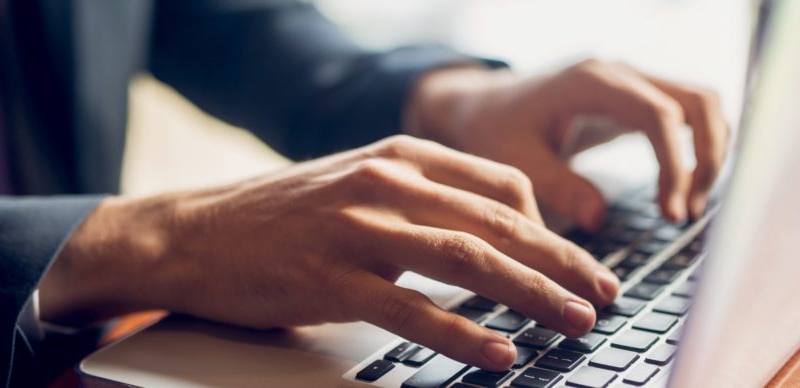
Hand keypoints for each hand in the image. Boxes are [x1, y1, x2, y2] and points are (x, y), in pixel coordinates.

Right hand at [40, 136, 619, 370]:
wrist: (194, 233)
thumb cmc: (283, 216)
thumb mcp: (360, 184)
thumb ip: (422, 199)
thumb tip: (491, 234)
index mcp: (401, 156)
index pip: (502, 186)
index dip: (552, 229)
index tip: (581, 263)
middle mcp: (387, 182)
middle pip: (497, 224)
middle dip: (561, 263)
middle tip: (605, 294)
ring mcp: (358, 227)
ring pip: (466, 260)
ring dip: (530, 295)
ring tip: (574, 322)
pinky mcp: (331, 277)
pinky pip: (411, 309)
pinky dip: (463, 334)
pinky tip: (498, 354)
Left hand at [406, 59, 730, 228]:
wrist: (486, 106)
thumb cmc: (497, 130)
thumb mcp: (516, 161)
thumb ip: (556, 186)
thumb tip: (598, 220)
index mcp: (591, 81)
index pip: (658, 114)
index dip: (675, 164)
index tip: (669, 213)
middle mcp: (620, 73)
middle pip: (697, 100)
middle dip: (707, 158)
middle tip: (686, 213)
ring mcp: (633, 81)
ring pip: (702, 103)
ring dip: (710, 153)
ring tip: (686, 207)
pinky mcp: (638, 98)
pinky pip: (689, 113)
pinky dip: (699, 148)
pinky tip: (682, 190)